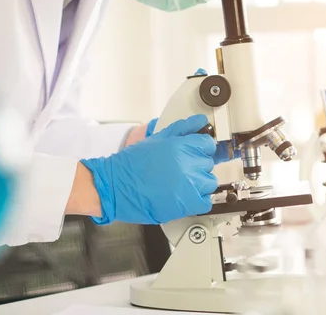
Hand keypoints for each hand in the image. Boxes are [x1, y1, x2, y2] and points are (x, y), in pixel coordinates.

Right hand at [81, 115, 217, 224]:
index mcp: (180, 145)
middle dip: (196, 166)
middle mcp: (188, 163)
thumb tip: (200, 122)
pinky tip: (183, 196)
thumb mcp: (156, 139)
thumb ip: (182, 129)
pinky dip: (198, 200)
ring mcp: (190, 184)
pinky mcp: (188, 203)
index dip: (199, 149)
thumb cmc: (131, 165)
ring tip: (180, 184)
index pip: (208, 144)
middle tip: (178, 170)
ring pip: (209, 181)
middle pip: (208, 163)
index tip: (192, 154)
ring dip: (198, 183)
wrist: (115, 187)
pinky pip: (206, 201)